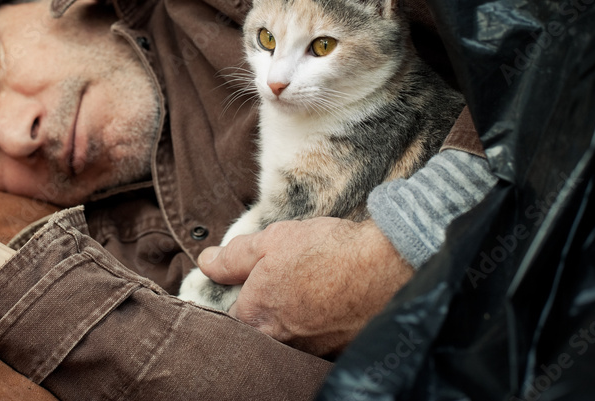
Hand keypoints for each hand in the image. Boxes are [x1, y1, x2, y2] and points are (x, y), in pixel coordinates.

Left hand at [197, 217, 413, 355]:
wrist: (388, 266)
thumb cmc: (327, 251)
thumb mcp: (270, 241)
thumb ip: (233, 257)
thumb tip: (206, 263)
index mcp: (256, 318)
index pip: (229, 318)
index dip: (233, 298)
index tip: (241, 284)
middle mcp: (281, 343)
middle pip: (258, 331)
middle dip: (262, 311)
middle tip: (279, 286)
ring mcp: (312, 351)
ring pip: (288, 337)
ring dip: (291, 318)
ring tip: (307, 290)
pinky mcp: (339, 352)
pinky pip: (316, 341)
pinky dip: (317, 325)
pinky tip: (327, 302)